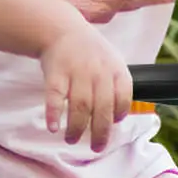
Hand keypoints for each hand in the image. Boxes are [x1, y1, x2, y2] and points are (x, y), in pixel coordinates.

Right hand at [39, 21, 132, 151]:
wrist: (61, 29)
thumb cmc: (89, 52)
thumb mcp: (111, 60)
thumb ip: (117, 86)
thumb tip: (117, 118)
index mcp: (115, 69)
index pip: (123, 97)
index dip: (119, 114)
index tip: (112, 125)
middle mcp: (98, 71)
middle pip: (102, 108)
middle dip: (100, 132)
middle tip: (96, 147)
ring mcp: (76, 71)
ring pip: (80, 106)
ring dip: (76, 128)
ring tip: (71, 139)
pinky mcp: (55, 73)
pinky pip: (54, 97)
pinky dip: (53, 114)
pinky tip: (53, 127)